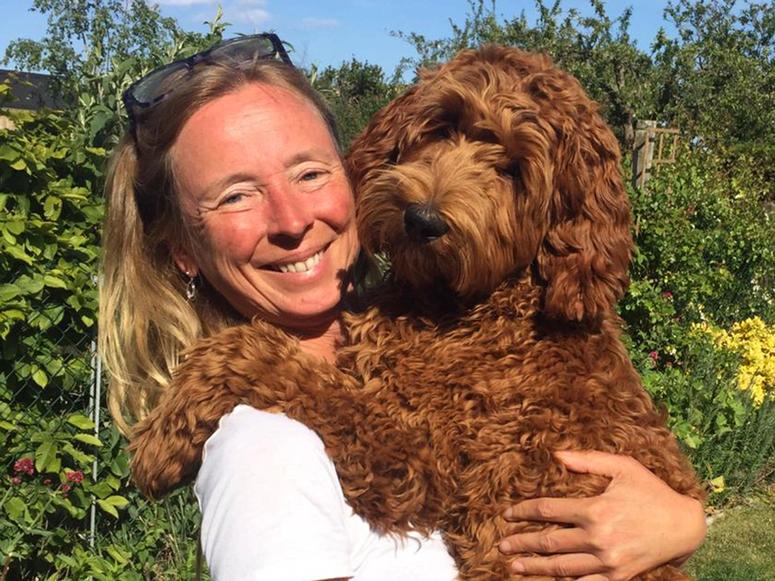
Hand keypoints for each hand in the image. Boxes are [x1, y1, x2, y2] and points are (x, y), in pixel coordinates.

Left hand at [498, 450, 705, 580]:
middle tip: (502, 545)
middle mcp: (598, 538)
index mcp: (595, 509)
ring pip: (561, 567)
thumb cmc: (651, 492)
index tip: (507, 515)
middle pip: (549, 542)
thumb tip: (556, 456)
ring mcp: (607, 562)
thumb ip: (588, 461)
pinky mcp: (617, 578)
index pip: (548, 511)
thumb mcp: (623, 467)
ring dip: (534, 567)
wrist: (684, 527)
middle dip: (522, 543)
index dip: (524, 512)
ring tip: (514, 566)